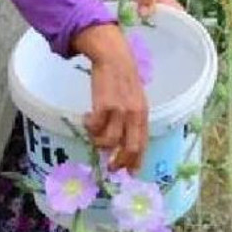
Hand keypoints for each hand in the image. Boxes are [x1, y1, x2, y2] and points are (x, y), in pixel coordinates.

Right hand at [71, 24, 148, 171]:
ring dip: (98, 142)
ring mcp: (119, 110)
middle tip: (110, 166)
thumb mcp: (133, 100)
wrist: (114, 58)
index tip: (130, 173)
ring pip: (108, 141)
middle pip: (131, 147)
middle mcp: (134, 114)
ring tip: (94, 132)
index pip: (143, 142)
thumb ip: (131, 120)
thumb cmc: (123, 80)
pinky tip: (87, 118)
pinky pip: (94, 127)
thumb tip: (122, 143)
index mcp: (143, 113)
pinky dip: (89, 126)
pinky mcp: (104, 105)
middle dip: (120, 161)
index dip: (137, 160)